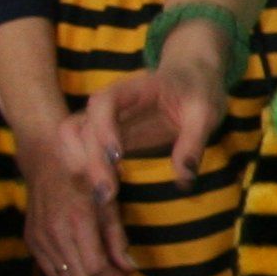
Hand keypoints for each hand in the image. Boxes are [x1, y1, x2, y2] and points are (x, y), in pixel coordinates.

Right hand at [20, 142, 139, 275]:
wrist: (47, 160)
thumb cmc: (85, 175)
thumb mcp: (109, 202)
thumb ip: (118, 237)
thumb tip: (130, 267)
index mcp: (77, 221)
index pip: (95, 267)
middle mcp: (55, 233)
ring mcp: (39, 237)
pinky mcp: (31, 239)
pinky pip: (49, 270)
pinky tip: (84, 270)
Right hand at [65, 59, 225, 199]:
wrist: (191, 80)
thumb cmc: (197, 92)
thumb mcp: (206, 113)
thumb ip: (194, 142)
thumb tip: (184, 178)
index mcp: (136, 88)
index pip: (105, 101)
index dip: (104, 128)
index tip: (117, 157)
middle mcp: (112, 102)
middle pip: (82, 126)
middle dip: (89, 161)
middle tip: (107, 194)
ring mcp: (104, 118)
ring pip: (71, 137)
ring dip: (78, 166)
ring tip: (101, 195)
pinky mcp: (104, 135)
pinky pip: (80, 149)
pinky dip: (83, 170)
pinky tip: (103, 190)